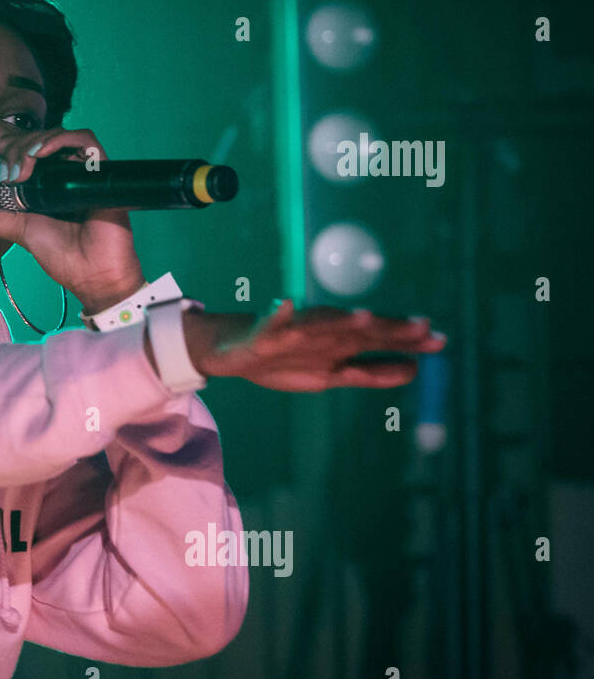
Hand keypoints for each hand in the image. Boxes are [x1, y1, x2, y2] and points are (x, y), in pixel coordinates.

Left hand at [0, 127, 144, 312]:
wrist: (92, 275)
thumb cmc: (62, 256)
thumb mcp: (18, 232)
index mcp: (46, 185)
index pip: (26, 150)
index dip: (8, 148)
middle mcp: (65, 174)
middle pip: (39, 139)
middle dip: (16, 148)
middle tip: (8, 172)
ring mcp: (83, 171)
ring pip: (58, 135)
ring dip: (34, 143)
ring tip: (21, 166)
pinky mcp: (102, 172)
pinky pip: (86, 140)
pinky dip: (61, 140)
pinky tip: (42, 154)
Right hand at [184, 299, 446, 391]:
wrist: (238, 351)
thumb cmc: (287, 360)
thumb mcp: (332, 374)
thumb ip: (371, 372)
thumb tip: (414, 369)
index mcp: (340, 345)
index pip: (380, 341)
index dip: (408, 342)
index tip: (440, 340)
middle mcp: (323, 335)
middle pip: (360, 332)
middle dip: (389, 330)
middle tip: (421, 327)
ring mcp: (295, 333)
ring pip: (321, 324)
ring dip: (340, 320)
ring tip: (364, 318)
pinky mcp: (265, 334)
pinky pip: (271, 322)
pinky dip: (277, 313)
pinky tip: (285, 304)